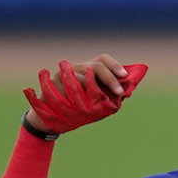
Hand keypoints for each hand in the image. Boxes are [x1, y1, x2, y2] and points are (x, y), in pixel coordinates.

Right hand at [23, 54, 148, 133]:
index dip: (115, 65)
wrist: (52, 118)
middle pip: (96, 66)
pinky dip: (78, 97)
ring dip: (94, 90)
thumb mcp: (95, 101)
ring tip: (99, 101)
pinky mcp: (52, 84)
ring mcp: (63, 75)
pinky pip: (68, 89)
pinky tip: (83, 105)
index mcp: (87, 69)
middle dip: (110, 79)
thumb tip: (126, 92)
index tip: (124, 76)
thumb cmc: (78, 108)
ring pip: (82, 78)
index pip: (102, 59)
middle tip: (119, 92)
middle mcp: (75, 68)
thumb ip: (109, 95)